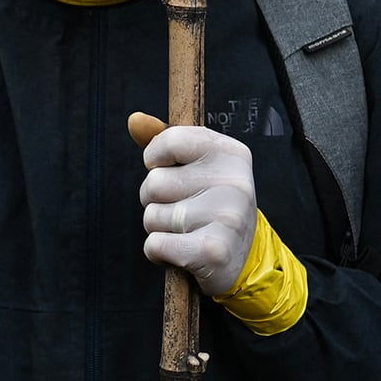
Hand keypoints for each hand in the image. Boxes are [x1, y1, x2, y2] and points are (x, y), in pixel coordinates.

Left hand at [133, 119, 257, 294]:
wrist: (245, 260)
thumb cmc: (212, 207)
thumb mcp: (198, 168)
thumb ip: (165, 142)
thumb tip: (135, 120)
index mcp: (232, 154)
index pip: (171, 140)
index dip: (156, 159)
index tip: (169, 171)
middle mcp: (234, 182)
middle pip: (154, 183)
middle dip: (155, 201)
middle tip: (182, 211)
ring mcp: (226, 218)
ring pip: (152, 216)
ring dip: (159, 229)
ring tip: (186, 232)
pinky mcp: (213, 252)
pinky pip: (155, 245)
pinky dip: (159, 253)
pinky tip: (182, 252)